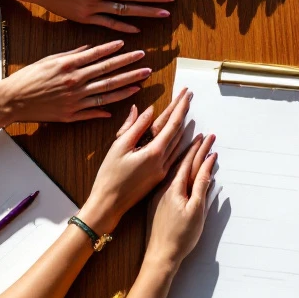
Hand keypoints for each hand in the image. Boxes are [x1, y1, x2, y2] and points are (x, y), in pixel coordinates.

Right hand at [0, 41, 150, 121]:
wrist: (12, 101)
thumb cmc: (28, 78)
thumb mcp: (48, 59)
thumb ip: (71, 54)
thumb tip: (90, 48)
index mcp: (68, 65)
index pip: (98, 55)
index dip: (115, 51)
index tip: (129, 47)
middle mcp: (74, 81)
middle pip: (108, 72)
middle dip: (129, 66)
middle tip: (145, 62)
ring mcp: (74, 99)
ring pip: (107, 92)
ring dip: (127, 86)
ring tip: (142, 81)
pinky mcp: (71, 114)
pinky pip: (95, 110)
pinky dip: (110, 107)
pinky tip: (125, 101)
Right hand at [80, 89, 193, 233]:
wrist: (109, 204)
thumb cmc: (109, 175)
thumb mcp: (119, 147)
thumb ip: (134, 126)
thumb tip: (146, 109)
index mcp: (154, 152)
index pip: (172, 123)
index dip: (180, 106)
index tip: (187, 93)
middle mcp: (163, 161)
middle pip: (178, 131)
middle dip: (183, 112)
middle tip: (189, 96)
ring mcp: (163, 170)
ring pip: (178, 143)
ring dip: (183, 125)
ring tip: (187, 110)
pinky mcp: (159, 177)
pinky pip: (174, 154)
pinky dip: (178, 141)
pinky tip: (180, 136)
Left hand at [144, 133, 216, 268]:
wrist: (160, 255)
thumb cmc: (180, 236)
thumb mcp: (196, 210)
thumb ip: (201, 186)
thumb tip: (207, 166)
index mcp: (175, 187)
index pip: (190, 161)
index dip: (200, 148)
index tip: (208, 136)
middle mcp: (166, 187)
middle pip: (182, 162)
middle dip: (194, 148)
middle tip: (204, 136)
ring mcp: (161, 194)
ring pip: (175, 169)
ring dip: (185, 156)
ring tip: (193, 144)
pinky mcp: (159, 202)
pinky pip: (170, 178)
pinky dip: (178, 169)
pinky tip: (180, 167)